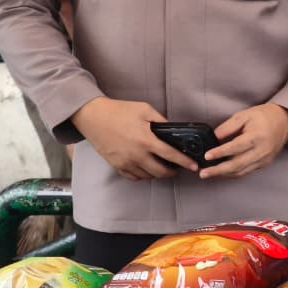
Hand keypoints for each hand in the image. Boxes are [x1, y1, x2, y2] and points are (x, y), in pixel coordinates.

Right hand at [71, 97, 191, 180]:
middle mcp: (137, 155)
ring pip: (148, 176)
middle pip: (160, 172)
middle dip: (172, 172)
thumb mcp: (145, 110)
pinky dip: (143, 175)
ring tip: (162, 166)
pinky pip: (134, 177)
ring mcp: (125, 163)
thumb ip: (161, 121)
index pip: (171, 155)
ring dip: (158, 174)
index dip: (185, 162)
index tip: (194, 166)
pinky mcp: (116, 166)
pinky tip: (146, 168)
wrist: (93, 117)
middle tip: (178, 167)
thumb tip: (173, 130)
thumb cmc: (119, 111)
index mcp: (146, 140)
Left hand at [204, 103, 287, 178]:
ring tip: (209, 174)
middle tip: (203, 173)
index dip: (220, 152)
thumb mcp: (244, 115)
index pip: (236, 147)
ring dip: (223, 174)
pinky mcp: (264, 164)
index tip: (207, 156)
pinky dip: (233, 173)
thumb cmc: (264, 116)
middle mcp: (262, 150)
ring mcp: (264, 159)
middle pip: (237, 164)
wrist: (284, 121)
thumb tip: (213, 138)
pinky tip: (222, 172)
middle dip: (218, 170)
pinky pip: (246, 171)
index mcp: (257, 136)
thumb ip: (228, 127)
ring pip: (241, 171)